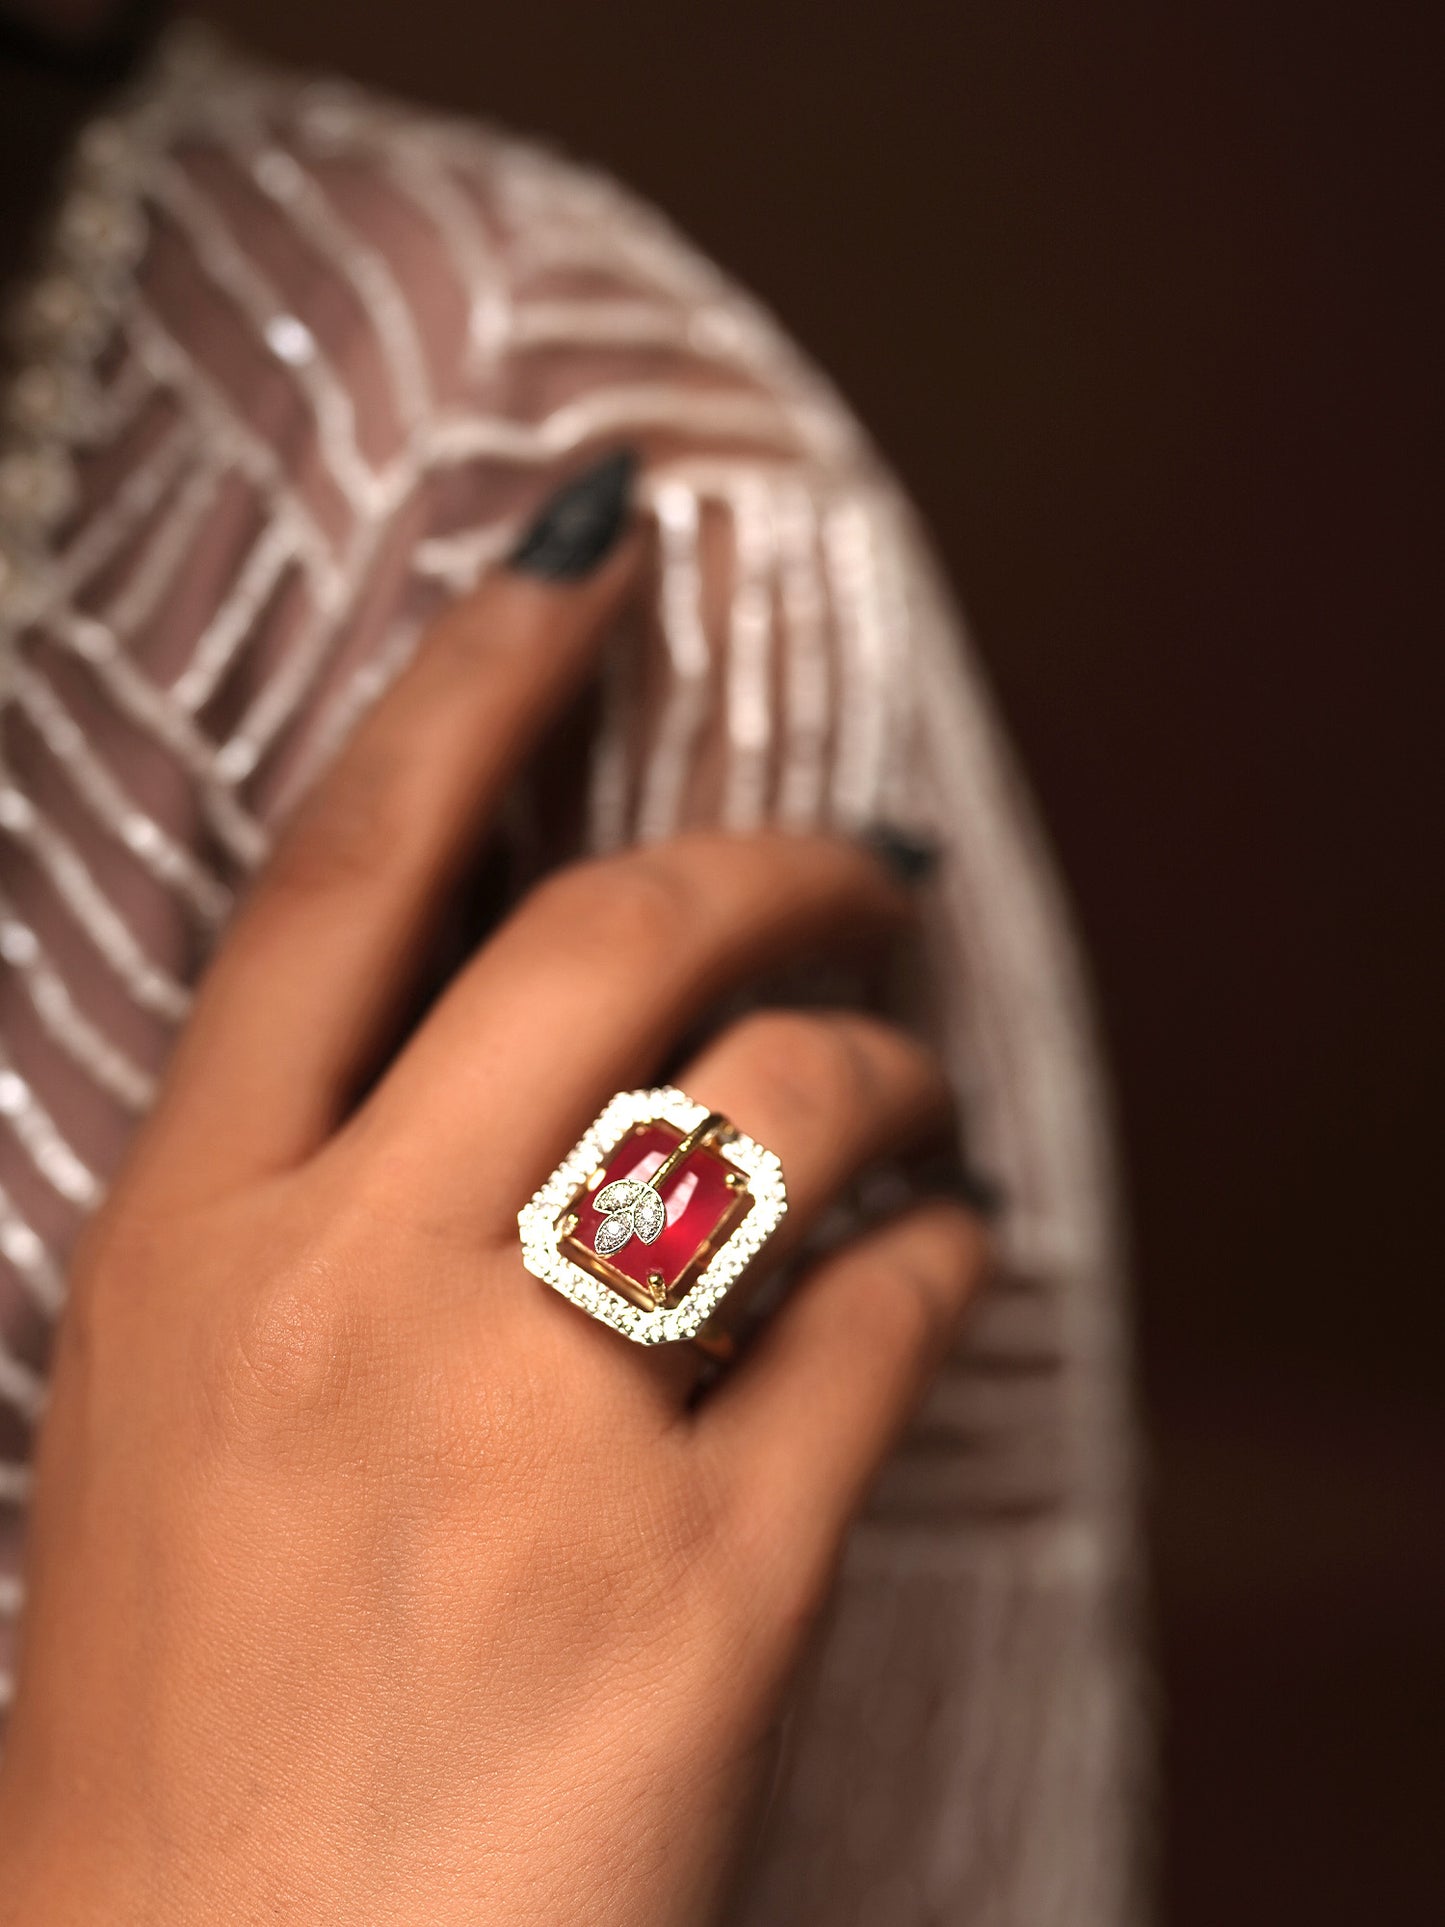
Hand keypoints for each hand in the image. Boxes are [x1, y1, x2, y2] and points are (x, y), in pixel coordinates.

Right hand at [0, 461, 986, 1924]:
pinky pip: (881, 1325)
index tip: (588, 559)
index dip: (474, 683)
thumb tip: (538, 1076)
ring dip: (877, 1059)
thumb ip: (328, 1231)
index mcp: (187, 1248)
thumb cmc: (193, 1748)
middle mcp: (347, 1293)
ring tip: (914, 1077)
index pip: (346, 879)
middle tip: (858, 856)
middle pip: (601, 946)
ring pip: (771, 1108)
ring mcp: (522, 1430)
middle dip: (765, 858)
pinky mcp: (696, 1585)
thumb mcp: (183, 1430)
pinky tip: (946, 1256)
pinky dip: (941, 1259)